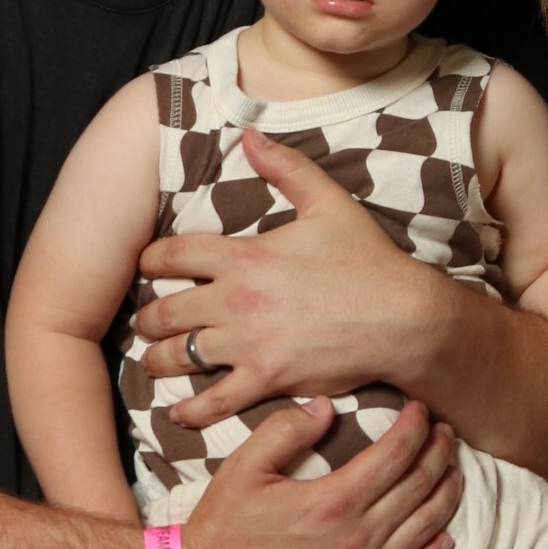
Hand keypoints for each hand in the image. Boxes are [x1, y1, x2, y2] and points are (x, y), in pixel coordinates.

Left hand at [136, 128, 445, 428]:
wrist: (403, 317)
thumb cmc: (368, 261)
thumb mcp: (329, 203)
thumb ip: (286, 168)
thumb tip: (250, 135)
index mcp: (245, 256)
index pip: (173, 254)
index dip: (150, 259)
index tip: (144, 265)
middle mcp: (236, 300)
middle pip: (165, 311)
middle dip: (147, 317)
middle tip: (144, 322)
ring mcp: (248, 343)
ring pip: (180, 356)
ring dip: (158, 359)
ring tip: (154, 360)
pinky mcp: (266, 379)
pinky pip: (214, 401)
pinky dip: (190, 411)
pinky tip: (179, 413)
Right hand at [180, 395, 460, 548]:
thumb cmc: (222, 527)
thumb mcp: (245, 466)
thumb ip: (288, 430)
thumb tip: (328, 406)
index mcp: (333, 500)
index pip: (396, 454)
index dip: (415, 426)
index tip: (420, 409)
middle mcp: (357, 538)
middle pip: (419, 487)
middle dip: (438, 452)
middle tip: (445, 432)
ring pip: (426, 529)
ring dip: (446, 495)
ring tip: (453, 470)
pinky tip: (445, 538)